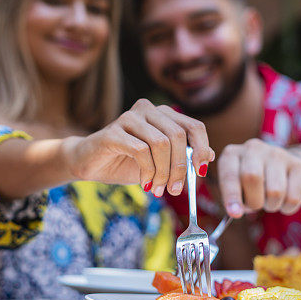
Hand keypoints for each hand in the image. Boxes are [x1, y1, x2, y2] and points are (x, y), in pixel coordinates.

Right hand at [63, 99, 214, 196]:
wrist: (89, 163)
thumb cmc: (126, 162)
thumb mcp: (160, 162)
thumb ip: (183, 156)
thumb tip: (211, 155)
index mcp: (163, 114)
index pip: (194, 126)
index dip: (202, 148)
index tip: (200, 172)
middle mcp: (148, 110)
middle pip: (178, 135)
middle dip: (180, 167)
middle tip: (175, 189)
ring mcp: (129, 118)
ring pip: (161, 143)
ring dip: (163, 173)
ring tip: (157, 189)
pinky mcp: (113, 131)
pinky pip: (141, 151)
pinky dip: (147, 172)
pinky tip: (144, 184)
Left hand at [217, 139, 300, 217]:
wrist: (282, 167)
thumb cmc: (251, 183)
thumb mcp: (236, 187)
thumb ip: (232, 199)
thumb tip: (235, 212)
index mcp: (232, 154)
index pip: (230, 175)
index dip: (231, 196)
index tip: (235, 213)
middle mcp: (253, 148)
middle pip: (252, 178)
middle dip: (254, 201)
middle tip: (256, 206)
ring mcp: (277, 153)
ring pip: (275, 192)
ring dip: (271, 205)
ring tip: (269, 199)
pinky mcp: (298, 165)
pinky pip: (293, 197)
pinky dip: (287, 207)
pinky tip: (284, 199)